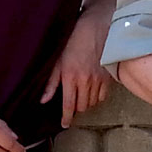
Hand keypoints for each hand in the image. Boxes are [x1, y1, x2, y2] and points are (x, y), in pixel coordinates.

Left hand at [42, 8, 112, 126]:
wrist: (96, 27)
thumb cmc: (74, 41)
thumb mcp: (58, 60)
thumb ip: (51, 83)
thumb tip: (44, 100)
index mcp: (70, 77)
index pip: (69, 105)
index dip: (66, 118)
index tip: (65, 124)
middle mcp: (85, 81)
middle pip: (82, 107)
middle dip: (76, 110)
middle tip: (73, 106)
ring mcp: (98, 79)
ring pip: (92, 102)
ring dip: (86, 103)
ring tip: (82, 98)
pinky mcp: (108, 76)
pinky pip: (103, 96)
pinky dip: (97, 97)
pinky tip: (93, 92)